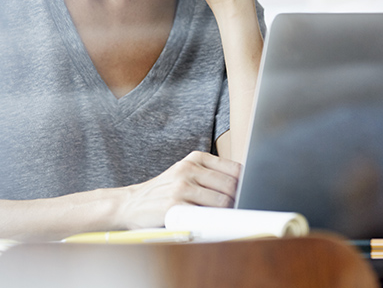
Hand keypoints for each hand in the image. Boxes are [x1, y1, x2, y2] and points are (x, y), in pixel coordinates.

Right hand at [118, 151, 240, 229]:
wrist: (131, 203)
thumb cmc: (164, 190)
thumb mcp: (185, 172)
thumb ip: (209, 175)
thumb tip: (243, 187)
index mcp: (195, 158)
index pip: (234, 168)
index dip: (246, 184)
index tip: (251, 194)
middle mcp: (188, 169)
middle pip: (231, 185)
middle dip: (240, 201)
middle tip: (241, 211)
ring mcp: (181, 187)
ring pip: (222, 201)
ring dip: (229, 213)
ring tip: (228, 219)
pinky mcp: (175, 206)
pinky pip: (205, 216)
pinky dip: (215, 222)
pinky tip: (214, 225)